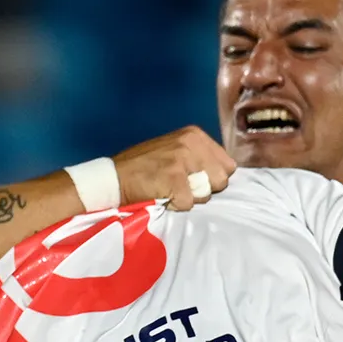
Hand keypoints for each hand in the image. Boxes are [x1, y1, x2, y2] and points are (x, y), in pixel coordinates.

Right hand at [113, 127, 235, 212]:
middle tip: (181, 187)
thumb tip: (222, 175)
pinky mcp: (174, 178)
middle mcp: (192, 143)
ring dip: (190, 198)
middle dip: (205, 189)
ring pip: (207, 193)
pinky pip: (188, 204)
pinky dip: (175, 206)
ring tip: (170, 190)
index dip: (212, 178)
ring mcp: (183, 159)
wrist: (114, 177)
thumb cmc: (146, 169)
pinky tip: (162, 196)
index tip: (193, 180)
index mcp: (195, 135)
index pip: (228, 165)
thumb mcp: (175, 151)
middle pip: (222, 180)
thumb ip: (200, 158)